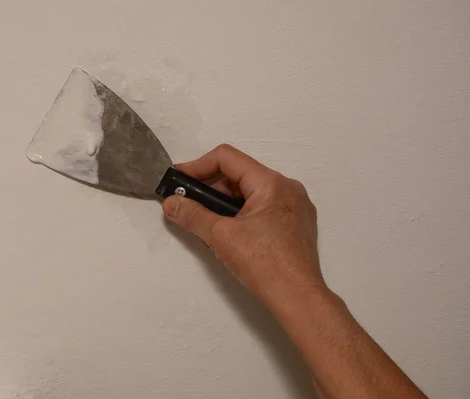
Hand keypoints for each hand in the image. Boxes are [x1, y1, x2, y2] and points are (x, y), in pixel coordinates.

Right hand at [162, 144, 323, 314]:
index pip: (227, 158)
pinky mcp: (297, 226)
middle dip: (211, 190)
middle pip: (240, 176)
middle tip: (188, 206)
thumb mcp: (220, 236)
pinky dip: (242, 216)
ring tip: (206, 225)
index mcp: (272, 183)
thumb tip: (171, 203)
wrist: (298, 298)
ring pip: (251, 194)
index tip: (178, 181)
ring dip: (225, 205)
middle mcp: (288, 188)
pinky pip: (264, 209)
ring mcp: (296, 207)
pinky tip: (230, 236)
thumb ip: (192, 215)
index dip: (198, 166)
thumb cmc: (263, 263)